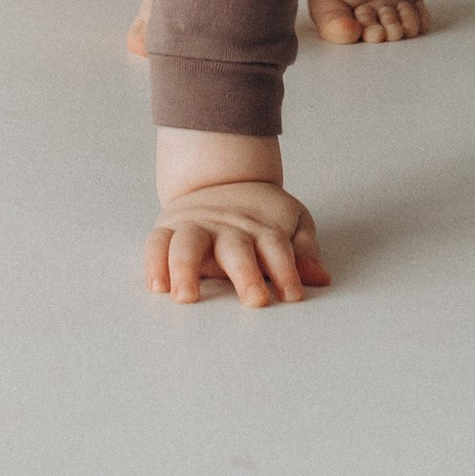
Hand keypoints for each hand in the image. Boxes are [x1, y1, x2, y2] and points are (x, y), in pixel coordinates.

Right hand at [148, 178, 331, 307]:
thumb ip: (304, 250)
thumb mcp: (291, 222)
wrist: (221, 175)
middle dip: (245, 274)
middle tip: (255, 300)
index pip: (277, 247)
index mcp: (260, 227)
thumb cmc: (260, 213)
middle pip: (236, 248)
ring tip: (186, 296)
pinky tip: (157, 286)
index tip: (293, 295)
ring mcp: (195, 227)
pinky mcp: (169, 229)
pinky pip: (157, 244)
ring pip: (188, 243)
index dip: (287, 270)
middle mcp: (226, 228)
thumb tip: (320, 277)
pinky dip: (154, 263)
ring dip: (186, 268)